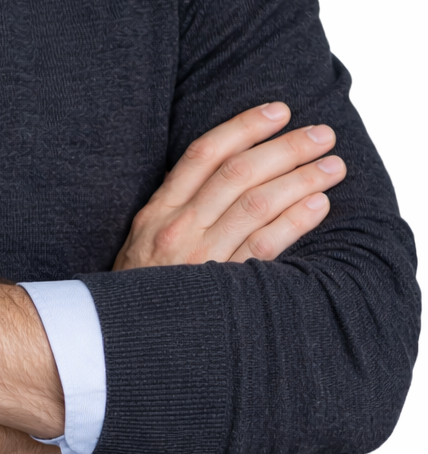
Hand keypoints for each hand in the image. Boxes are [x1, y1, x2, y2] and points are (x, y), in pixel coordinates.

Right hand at [113, 102, 345, 269]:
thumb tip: (227, 176)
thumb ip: (177, 210)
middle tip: (321, 135)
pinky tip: (318, 206)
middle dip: (285, 148)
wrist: (120, 342)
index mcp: (157, 211)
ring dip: (299, 179)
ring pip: (256, 204)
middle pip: (238, 173)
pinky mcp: (221, 288)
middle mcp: (178, 228)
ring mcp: (199, 258)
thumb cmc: (139, 292)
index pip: (204, 153)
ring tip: (333, 166)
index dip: (244, 127)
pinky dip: (293, 222)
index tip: (278, 111)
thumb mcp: (143, 242)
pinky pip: (264, 247)